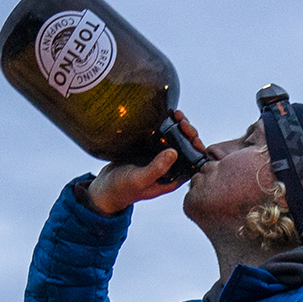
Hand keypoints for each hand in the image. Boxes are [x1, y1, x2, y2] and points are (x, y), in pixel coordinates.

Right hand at [86, 110, 206, 214]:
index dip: (197, 149)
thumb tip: (174, 152)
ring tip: (177, 114)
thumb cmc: (122, 188)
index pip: (193, 163)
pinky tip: (168, 113)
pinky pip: (163, 133)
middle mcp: (170, 167)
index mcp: (173, 178)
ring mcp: (160, 156)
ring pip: (178, 138)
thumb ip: (157, 168)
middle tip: (183, 122)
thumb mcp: (140, 179)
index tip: (192, 137)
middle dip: (190, 133)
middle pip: (188, 148)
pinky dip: (167, 124)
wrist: (105, 186)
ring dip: (181, 126)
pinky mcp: (150, 147)